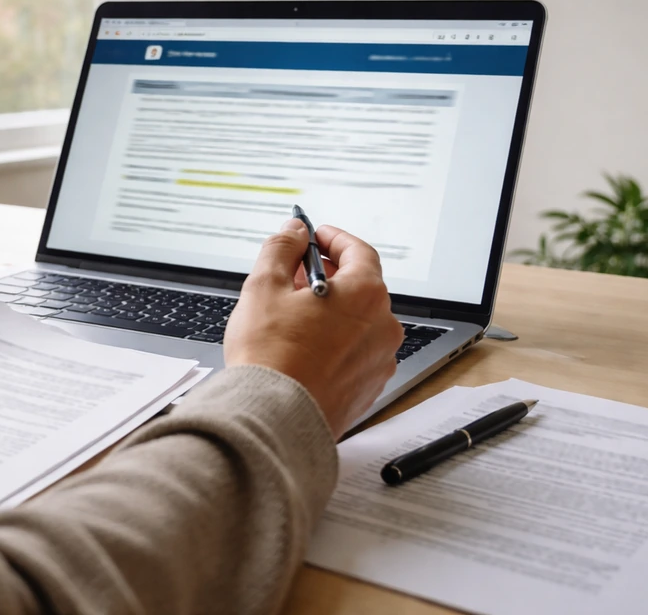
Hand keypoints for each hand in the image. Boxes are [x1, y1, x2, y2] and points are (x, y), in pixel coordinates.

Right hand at [223, 219, 403, 438]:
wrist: (274, 416)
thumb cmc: (271, 356)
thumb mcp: (264, 286)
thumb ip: (282, 248)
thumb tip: (293, 232)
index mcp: (365, 294)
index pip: (358, 251)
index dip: (333, 239)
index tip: (315, 236)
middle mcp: (382, 326)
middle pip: (361, 287)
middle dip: (329, 276)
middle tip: (296, 275)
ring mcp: (379, 360)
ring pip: (358, 322)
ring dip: (332, 311)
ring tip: (294, 315)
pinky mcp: (368, 388)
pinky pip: (355, 353)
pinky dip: (335, 342)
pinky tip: (304, 347)